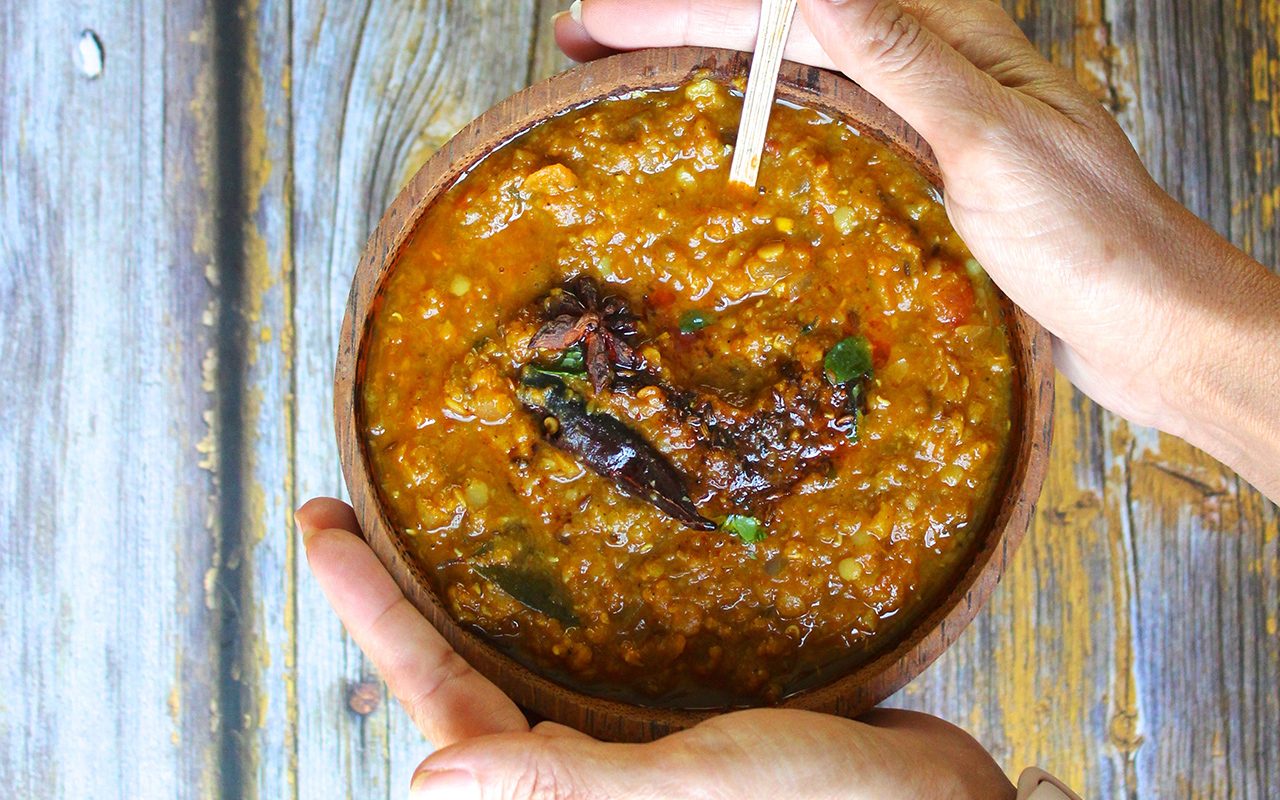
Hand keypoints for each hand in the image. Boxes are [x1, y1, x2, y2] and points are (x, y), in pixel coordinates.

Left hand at [299, 497, 1013, 798]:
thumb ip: (563, 787)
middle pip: (460, 672)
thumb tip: (426, 779)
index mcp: (563, 796)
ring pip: (522, 656)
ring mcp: (626, 741)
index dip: (372, 612)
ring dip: (469, 590)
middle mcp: (579, 771)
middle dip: (397, 596)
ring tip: (426, 514)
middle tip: (346, 510)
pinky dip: (562, 594)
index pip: (440, 693)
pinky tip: (557, 544)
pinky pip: (595, 649)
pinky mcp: (678, 713)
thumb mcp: (691, 794)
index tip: (319, 524)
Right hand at [555, 0, 1279, 498]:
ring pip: (796, 69)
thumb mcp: (991, 143)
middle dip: (679, 24)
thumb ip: (903, 59)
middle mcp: (930, 66)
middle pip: (783, 25)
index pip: (791, 7)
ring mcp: (926, 119)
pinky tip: (729, 136)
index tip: (599, 20)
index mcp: (946, 41)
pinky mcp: (926, 173)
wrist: (1153, 323)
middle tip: (585, 39)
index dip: (687, 8)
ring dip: (709, 67)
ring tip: (631, 77)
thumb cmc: (1094, 243)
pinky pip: (826, 126)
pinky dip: (762, 119)